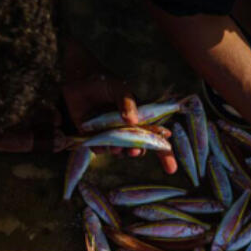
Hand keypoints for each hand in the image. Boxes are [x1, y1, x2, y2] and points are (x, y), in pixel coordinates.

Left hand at [60, 37, 176, 172]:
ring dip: (120, 152)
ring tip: (115, 147)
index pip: (157, 138)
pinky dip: (101, 148)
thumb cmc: (104, 83)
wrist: (79, 81)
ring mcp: (112, 135)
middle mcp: (128, 130)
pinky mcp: (95, 138)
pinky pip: (100, 150)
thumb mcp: (119, 87)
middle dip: (137, 152)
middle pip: (139, 149)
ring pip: (121, 152)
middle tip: (134, 151)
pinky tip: (99, 142)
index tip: (171, 169)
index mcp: (141, 119)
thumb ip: (127, 102)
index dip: (165, 154)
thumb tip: (132, 120)